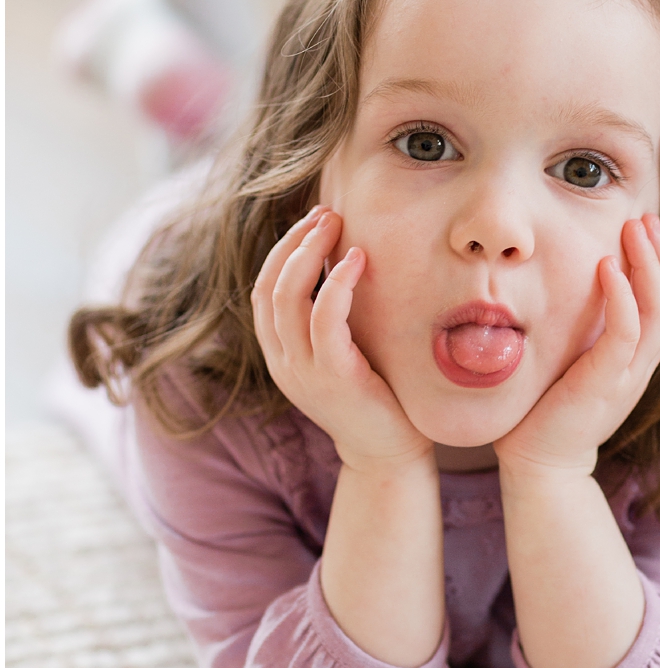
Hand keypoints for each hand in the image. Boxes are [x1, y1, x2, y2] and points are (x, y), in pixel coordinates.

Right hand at [252, 209, 430, 470]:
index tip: (312, 221)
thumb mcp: (344, 354)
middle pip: (269, 287)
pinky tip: (356, 260)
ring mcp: (303, 372)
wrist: (388, 455)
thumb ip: (333, 320)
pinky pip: (324, 320)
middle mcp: (283, 362)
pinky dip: (336, 283)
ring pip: (288, 298)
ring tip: (336, 224)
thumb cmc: (376, 398)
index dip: (281, 251)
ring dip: (309, 253)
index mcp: (280, 355)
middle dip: (293, 242)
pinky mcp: (334, 378)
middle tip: (325, 213)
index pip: (263, 291)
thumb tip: (345, 263)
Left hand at [493, 211, 659, 489]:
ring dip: (649, 265)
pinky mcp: (605, 385)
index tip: (646, 228)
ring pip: (659, 312)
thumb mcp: (576, 360)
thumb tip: (577, 287)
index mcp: (637, 359)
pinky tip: (609, 267)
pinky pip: (626, 335)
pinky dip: (622, 298)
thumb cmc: (547, 409)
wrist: (539, 463)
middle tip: (644, 218)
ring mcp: (628, 376)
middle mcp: (641, 366)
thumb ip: (587, 329)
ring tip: (634, 230)